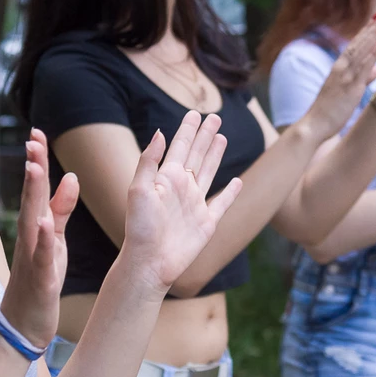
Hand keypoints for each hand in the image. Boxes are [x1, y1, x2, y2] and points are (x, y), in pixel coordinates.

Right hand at [0, 129, 77, 348]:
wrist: (24, 324)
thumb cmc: (40, 279)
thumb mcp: (54, 241)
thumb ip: (61, 210)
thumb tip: (71, 177)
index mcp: (37, 227)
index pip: (37, 189)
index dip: (38, 161)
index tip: (38, 132)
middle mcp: (30, 237)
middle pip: (31, 197)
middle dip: (33, 168)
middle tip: (33, 139)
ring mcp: (31, 257)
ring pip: (32, 221)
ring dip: (33, 195)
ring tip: (37, 168)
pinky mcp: (38, 279)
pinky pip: (39, 256)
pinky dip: (42, 239)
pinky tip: (45, 223)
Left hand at [119, 111, 242, 292]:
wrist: (149, 262)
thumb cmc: (140, 228)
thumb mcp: (138, 190)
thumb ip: (149, 161)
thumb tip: (160, 132)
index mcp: (166, 178)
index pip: (179, 147)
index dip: (188, 130)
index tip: (194, 113)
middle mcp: (182, 188)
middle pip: (197, 155)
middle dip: (205, 136)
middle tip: (214, 117)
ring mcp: (195, 205)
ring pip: (209, 172)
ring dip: (216, 155)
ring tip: (222, 138)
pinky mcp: (207, 224)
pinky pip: (222, 204)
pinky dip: (231, 193)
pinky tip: (237, 181)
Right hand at [298, 11, 375, 140]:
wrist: (313, 125)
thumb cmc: (328, 111)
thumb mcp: (346, 92)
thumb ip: (364, 78)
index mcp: (339, 68)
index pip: (355, 45)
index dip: (367, 30)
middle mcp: (341, 68)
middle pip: (360, 43)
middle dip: (373, 26)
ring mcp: (345, 76)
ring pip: (362, 50)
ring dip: (375, 33)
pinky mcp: (350, 87)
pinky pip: (362, 67)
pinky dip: (372, 54)